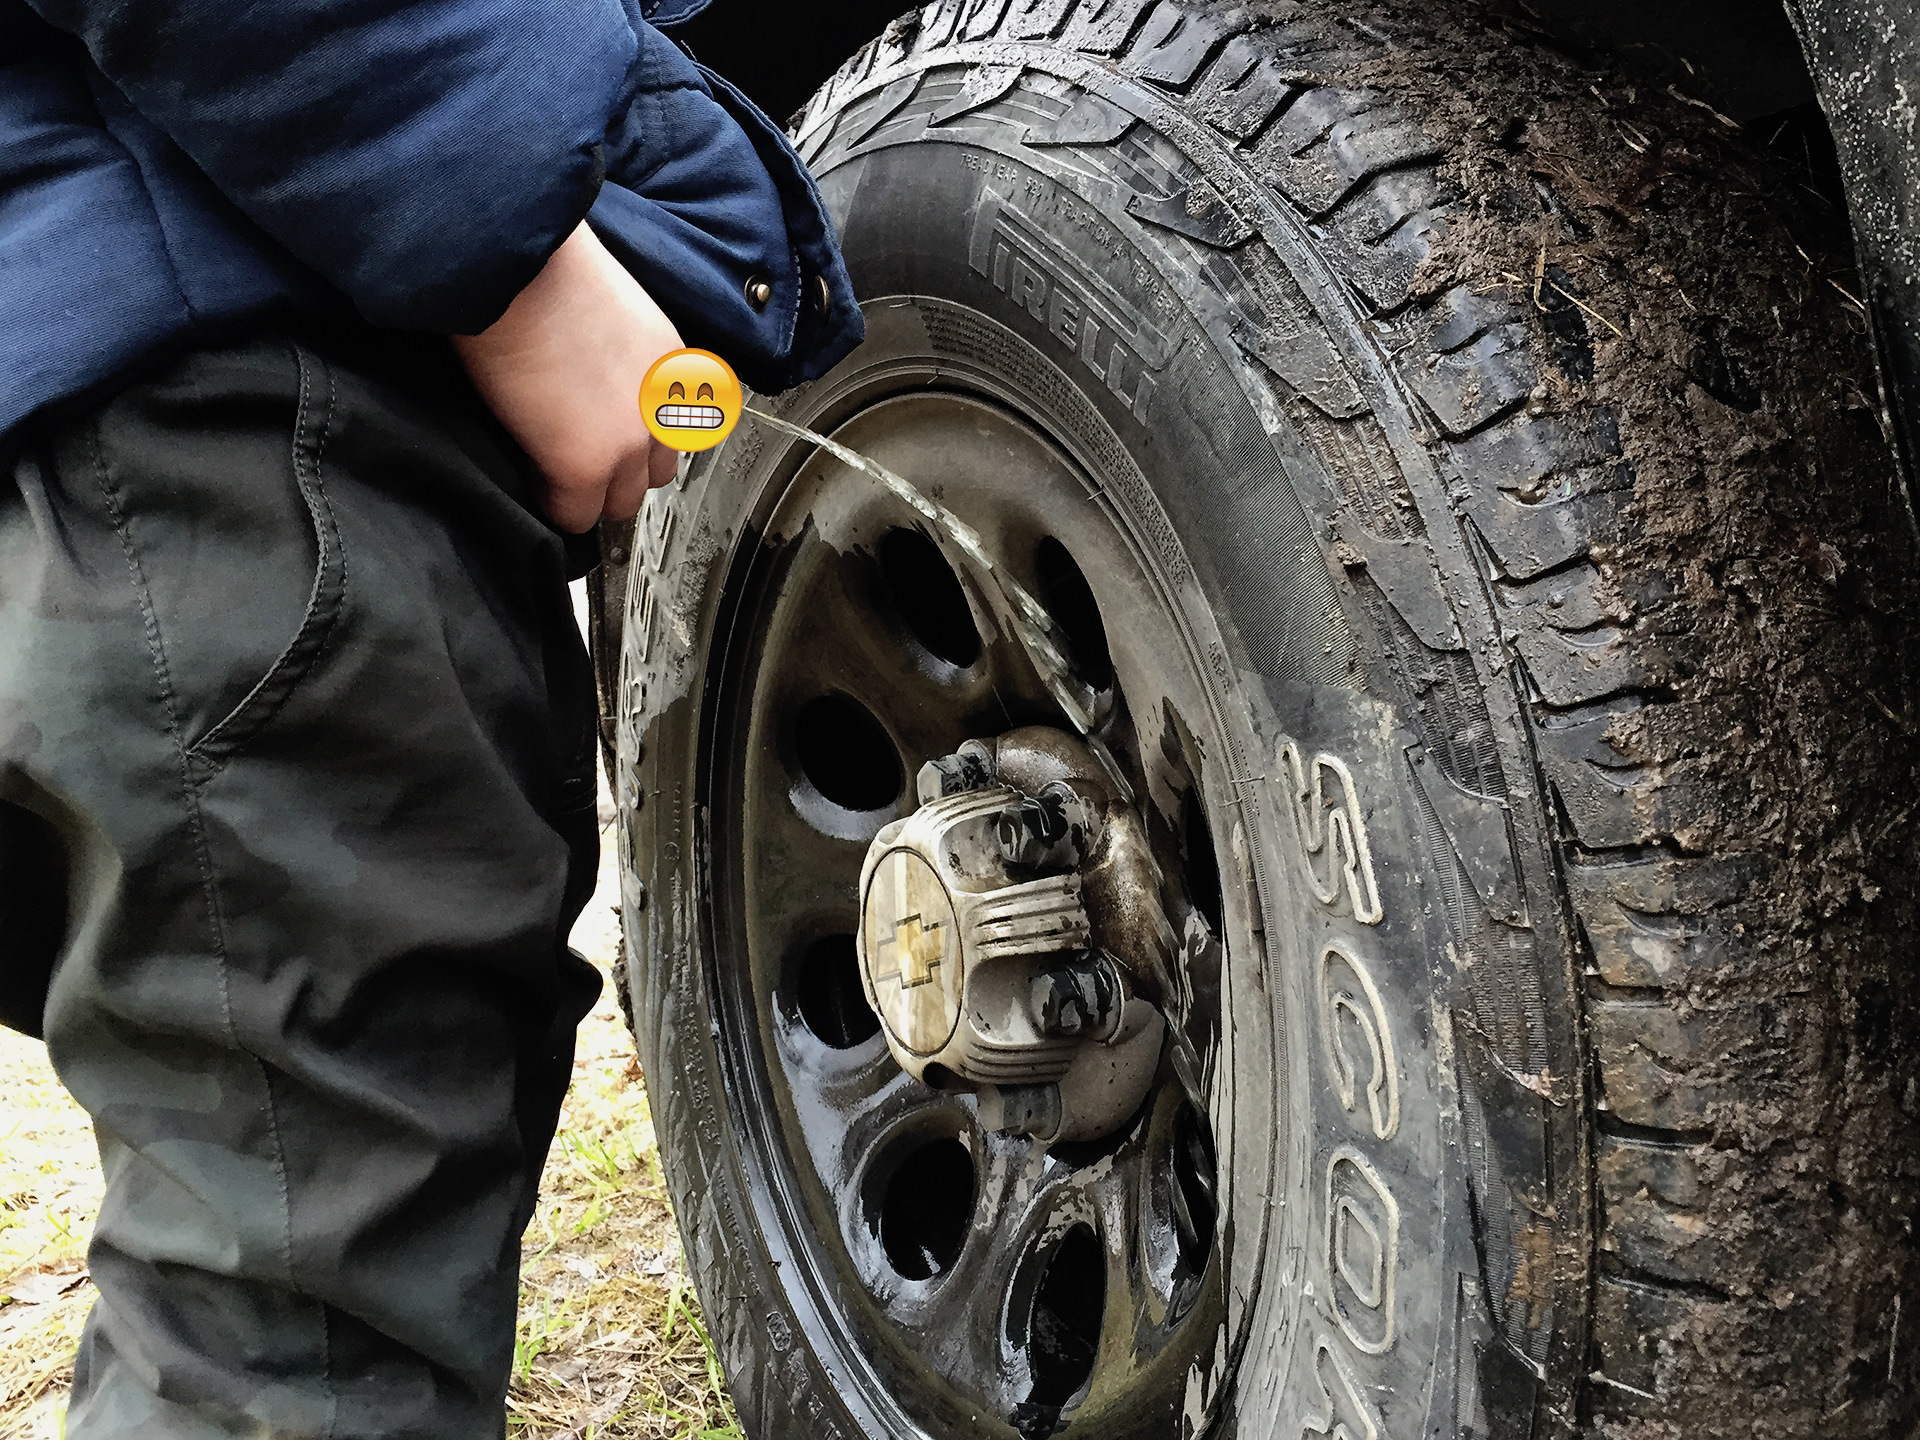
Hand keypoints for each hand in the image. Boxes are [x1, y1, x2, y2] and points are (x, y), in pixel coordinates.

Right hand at [453, 222, 683, 532]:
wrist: (518, 265)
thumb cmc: (544, 266)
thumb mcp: (609, 307)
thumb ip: (616, 352)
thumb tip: (590, 373)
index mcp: (670, 367)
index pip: (671, 431)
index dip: (631, 439)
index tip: (604, 436)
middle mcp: (660, 409)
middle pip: (653, 476)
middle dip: (617, 473)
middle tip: (575, 459)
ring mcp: (626, 443)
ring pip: (620, 503)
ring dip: (588, 494)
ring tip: (551, 473)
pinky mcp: (582, 466)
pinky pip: (572, 517)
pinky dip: (550, 505)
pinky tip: (530, 480)